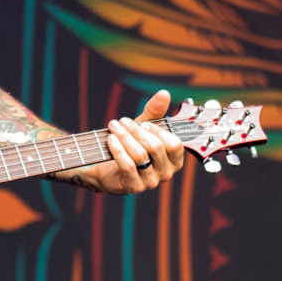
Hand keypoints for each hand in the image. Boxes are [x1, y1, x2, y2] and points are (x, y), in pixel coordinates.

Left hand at [71, 90, 185, 194]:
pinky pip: (128, 166)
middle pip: (155, 147)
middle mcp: (166, 172)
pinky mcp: (135, 187)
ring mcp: (151, 182)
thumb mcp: (143, 127)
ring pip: (140, 155)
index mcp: (174, 159)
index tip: (142, 123)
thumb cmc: (131, 145)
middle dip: (136, 131)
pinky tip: (110, 140)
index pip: (174, 144)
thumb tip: (164, 93)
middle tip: (122, 121)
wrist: (107, 166)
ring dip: (124, 137)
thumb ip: (154, 111)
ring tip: (113, 127)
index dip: (157, 131)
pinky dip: (118, 150)